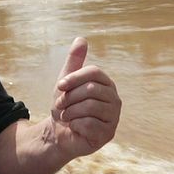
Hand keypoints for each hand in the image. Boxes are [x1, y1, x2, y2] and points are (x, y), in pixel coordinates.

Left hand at [49, 37, 120, 157]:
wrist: (59, 134)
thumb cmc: (66, 106)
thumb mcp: (66, 82)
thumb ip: (74, 61)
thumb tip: (81, 39)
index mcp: (106, 84)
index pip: (94, 72)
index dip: (74, 78)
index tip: (60, 85)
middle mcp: (114, 99)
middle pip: (90, 90)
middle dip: (69, 98)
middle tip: (60, 105)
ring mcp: (113, 117)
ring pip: (90, 106)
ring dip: (70, 112)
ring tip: (67, 116)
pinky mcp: (108, 133)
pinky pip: (89, 124)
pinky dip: (75, 125)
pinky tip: (75, 128)